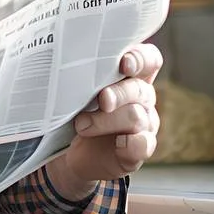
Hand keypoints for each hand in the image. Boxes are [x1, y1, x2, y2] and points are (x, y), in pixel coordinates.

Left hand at [47, 42, 162, 200]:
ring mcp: (144, 123)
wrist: (70, 154)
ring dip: (107, 120)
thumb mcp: (76, 91)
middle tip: (102, 100)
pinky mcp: (139, 148)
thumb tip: (64, 64)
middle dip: (119, 93)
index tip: (124, 63)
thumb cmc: (74, 111)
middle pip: (140, 89)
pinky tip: (118, 144)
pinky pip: (143, 144)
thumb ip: (80, 76)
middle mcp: (141, 97)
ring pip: (136, 116)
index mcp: (130, 75)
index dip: (141, 59)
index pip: (149, 59)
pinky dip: (132, 144)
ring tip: (82, 125)